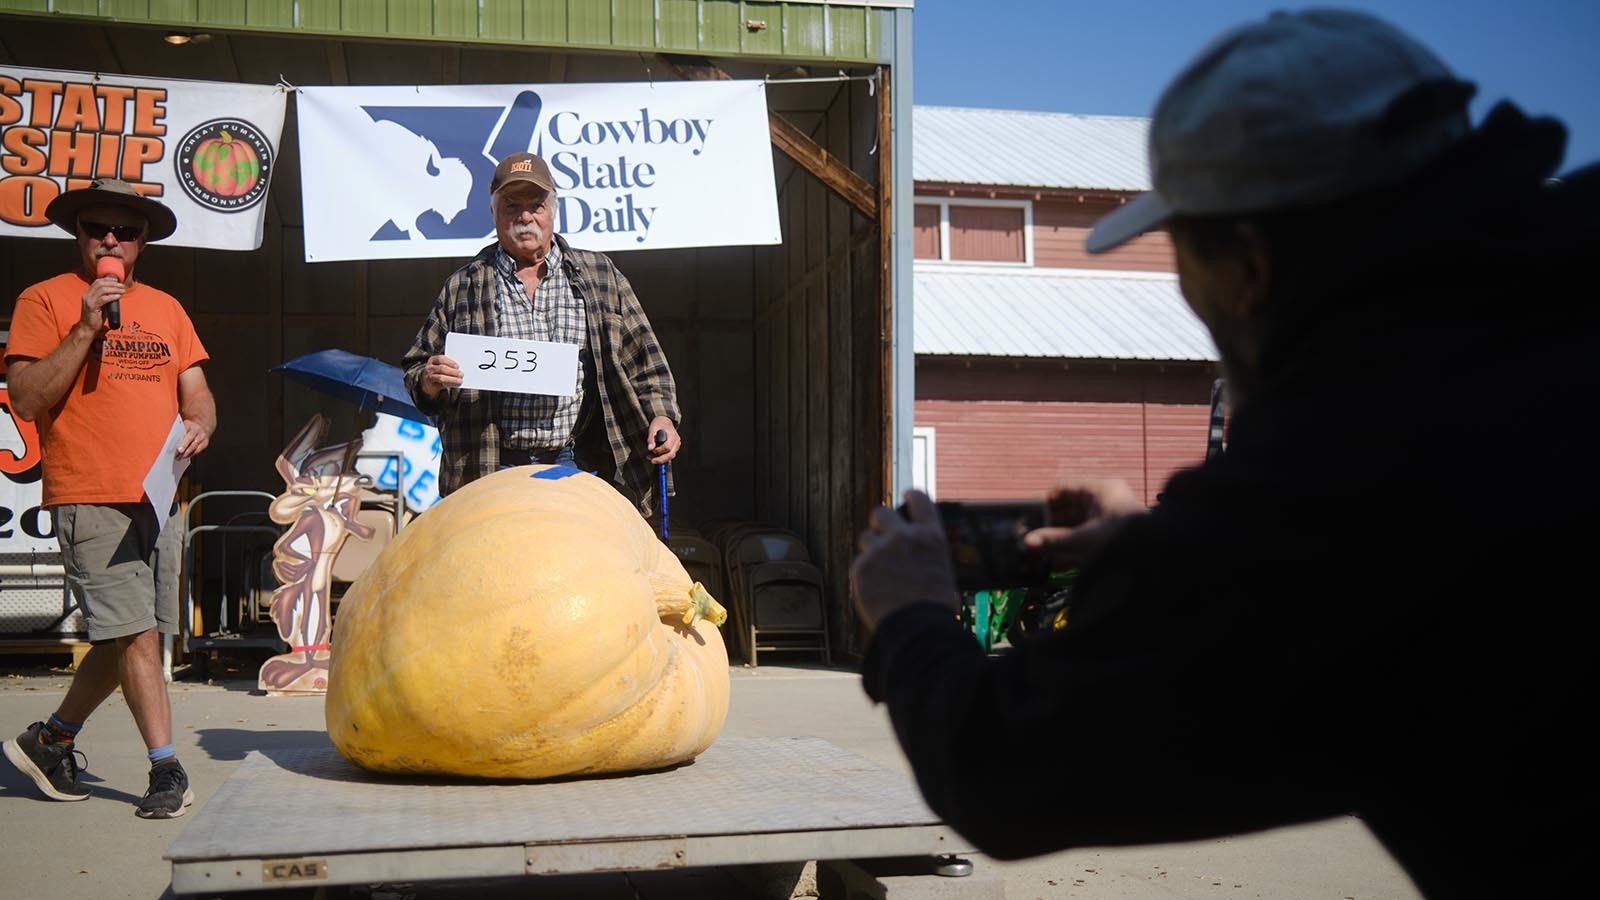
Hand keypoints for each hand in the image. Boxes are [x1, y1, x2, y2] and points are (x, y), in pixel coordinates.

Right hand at [80, 274, 123, 330]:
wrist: (88, 328)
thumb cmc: (95, 317)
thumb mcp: (101, 305)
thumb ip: (105, 298)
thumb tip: (116, 293)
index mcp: (88, 294)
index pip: (97, 282)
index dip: (108, 279)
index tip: (117, 280)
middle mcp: (87, 296)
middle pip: (100, 284)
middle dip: (113, 283)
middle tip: (122, 286)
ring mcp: (89, 301)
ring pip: (102, 290)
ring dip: (114, 289)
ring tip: (122, 291)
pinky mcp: (92, 307)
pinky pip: (103, 299)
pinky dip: (112, 296)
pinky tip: (118, 296)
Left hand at [176, 418, 210, 458]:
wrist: (203, 428)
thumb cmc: (190, 429)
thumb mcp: (183, 426)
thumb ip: (177, 431)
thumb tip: (167, 438)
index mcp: (189, 425)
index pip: (183, 430)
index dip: (179, 437)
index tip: (174, 443)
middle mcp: (197, 430)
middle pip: (190, 438)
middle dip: (184, 445)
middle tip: (179, 451)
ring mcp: (202, 437)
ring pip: (195, 445)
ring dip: (187, 452)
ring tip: (180, 457)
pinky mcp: (205, 443)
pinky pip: (198, 450)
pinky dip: (191, 454)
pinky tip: (185, 456)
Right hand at [420, 354, 462, 398]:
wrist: (427, 383)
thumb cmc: (437, 373)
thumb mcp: (440, 366)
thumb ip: (448, 366)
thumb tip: (459, 369)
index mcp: (433, 360)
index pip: (441, 359)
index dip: (450, 362)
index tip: (457, 366)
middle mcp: (429, 367)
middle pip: (442, 368)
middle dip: (453, 371)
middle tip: (461, 374)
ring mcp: (429, 376)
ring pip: (441, 377)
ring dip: (452, 379)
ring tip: (459, 380)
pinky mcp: (430, 384)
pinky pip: (440, 384)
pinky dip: (448, 384)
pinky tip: (454, 384)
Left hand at [646, 417, 679, 463]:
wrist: (665, 421)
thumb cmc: (659, 424)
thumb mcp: (652, 429)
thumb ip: (651, 439)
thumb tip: (650, 448)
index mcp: (672, 435)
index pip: (667, 447)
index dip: (658, 450)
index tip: (651, 449)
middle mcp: (676, 441)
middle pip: (671, 454)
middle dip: (661, 459)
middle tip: (652, 460)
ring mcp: (677, 445)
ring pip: (671, 456)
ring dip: (661, 459)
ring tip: (651, 458)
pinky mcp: (675, 448)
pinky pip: (670, 455)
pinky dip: (663, 457)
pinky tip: (655, 456)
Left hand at [851, 489, 958, 633]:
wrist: (918, 628)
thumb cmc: (934, 607)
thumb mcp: (941, 570)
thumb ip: (924, 552)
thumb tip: (914, 550)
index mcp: (930, 536)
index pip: (918, 498)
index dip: (910, 496)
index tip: (906, 496)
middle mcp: (904, 537)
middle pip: (881, 512)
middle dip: (879, 522)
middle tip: (881, 536)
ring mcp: (880, 550)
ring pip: (866, 539)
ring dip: (871, 551)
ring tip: (881, 574)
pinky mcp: (861, 567)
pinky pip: (859, 564)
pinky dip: (865, 575)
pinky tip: (875, 590)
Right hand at [1022, 478, 1145, 568]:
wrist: (1156, 559)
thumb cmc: (1123, 540)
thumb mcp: (1083, 539)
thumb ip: (1053, 541)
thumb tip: (1029, 541)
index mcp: (1100, 490)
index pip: (1065, 488)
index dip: (1045, 500)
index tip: (1029, 513)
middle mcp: (1105, 501)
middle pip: (1069, 509)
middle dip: (1050, 526)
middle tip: (1032, 537)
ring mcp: (1110, 519)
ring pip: (1077, 526)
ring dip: (1059, 540)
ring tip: (1041, 552)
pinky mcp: (1113, 537)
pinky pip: (1087, 539)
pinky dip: (1073, 549)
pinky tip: (1057, 562)